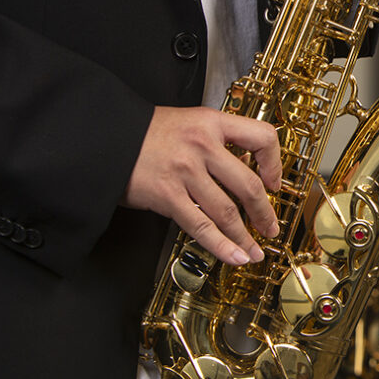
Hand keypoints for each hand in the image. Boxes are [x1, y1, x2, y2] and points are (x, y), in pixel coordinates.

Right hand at [121, 106, 281, 265]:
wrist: (104, 138)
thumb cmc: (147, 132)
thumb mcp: (189, 122)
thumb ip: (217, 140)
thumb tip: (246, 169)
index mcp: (212, 123)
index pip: (261, 138)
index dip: (274, 163)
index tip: (274, 182)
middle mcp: (202, 146)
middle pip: (248, 185)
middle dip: (264, 213)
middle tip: (270, 227)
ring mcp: (185, 172)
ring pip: (227, 212)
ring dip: (245, 237)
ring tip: (254, 251)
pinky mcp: (167, 196)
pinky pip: (201, 227)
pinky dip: (221, 246)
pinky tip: (234, 255)